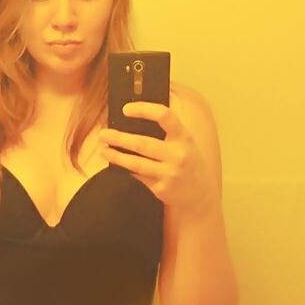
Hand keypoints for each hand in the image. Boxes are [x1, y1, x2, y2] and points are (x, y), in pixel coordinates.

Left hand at [98, 101, 218, 217]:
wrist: (200, 195)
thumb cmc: (188, 162)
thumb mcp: (186, 142)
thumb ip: (168, 129)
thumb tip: (136, 116)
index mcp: (184, 137)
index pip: (164, 116)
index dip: (144, 110)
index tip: (125, 109)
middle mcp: (178, 154)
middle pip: (142, 143)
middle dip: (119, 138)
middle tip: (103, 133)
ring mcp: (169, 173)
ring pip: (136, 163)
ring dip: (116, 155)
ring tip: (103, 149)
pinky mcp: (161, 188)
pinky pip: (137, 177)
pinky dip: (124, 169)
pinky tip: (114, 164)